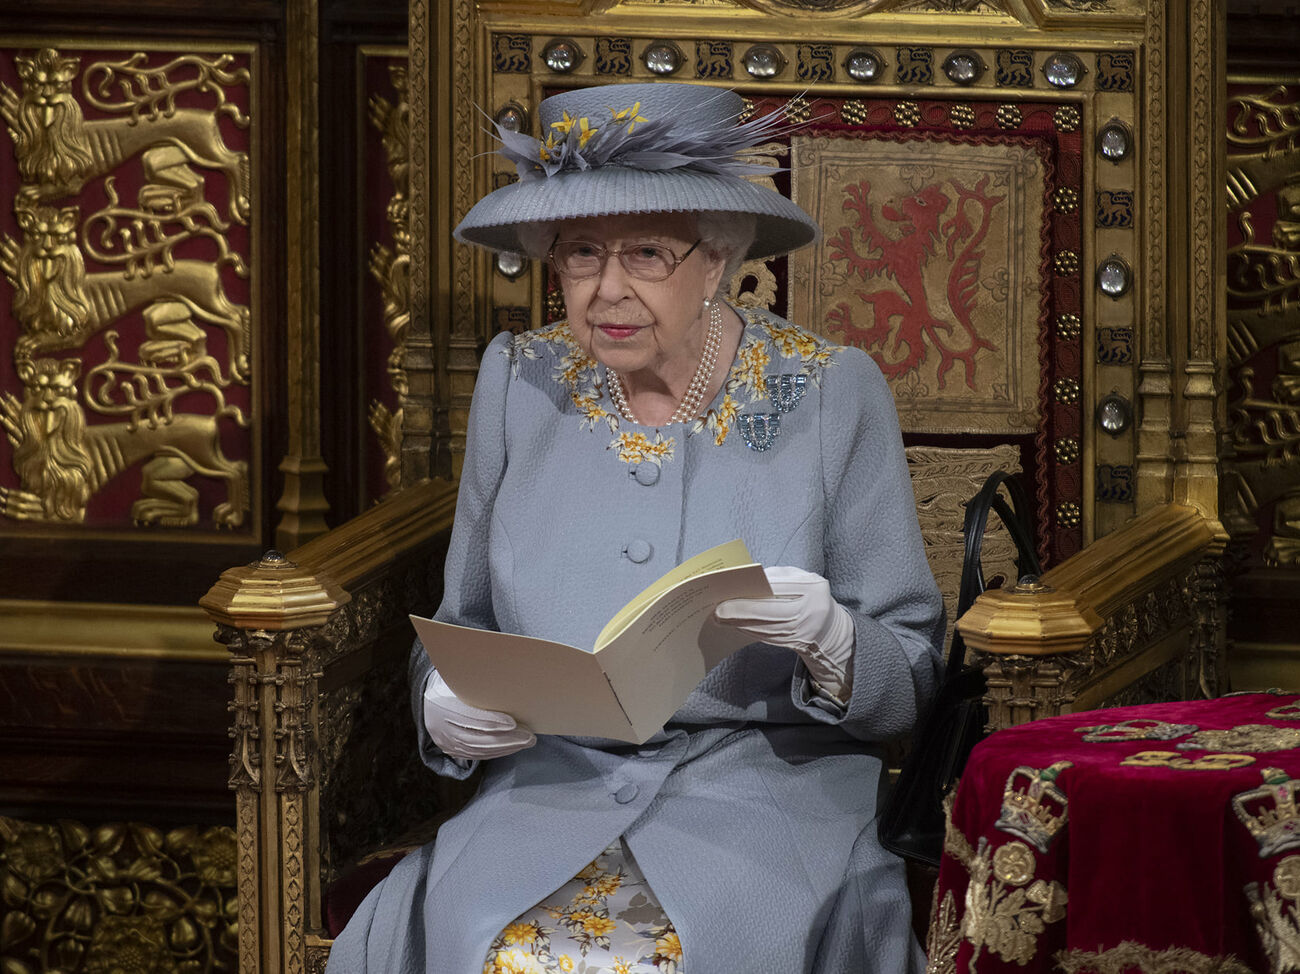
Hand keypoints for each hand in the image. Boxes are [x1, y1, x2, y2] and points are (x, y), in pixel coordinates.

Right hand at [422, 671, 535, 759]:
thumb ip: (480, 680)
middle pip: (476, 737)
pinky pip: (475, 755)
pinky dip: (496, 752)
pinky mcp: (450, 748)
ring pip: (477, 749)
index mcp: (440, 701)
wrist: (431, 694)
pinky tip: (512, 747)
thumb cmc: (455, 680)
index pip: (469, 716)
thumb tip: (512, 676)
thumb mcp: (463, 675)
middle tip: (529, 736)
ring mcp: (443, 739)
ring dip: (505, 748)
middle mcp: (438, 723)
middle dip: (506, 739)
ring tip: (526, 741)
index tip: (514, 722)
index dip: (492, 721)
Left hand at [713, 566, 854, 701]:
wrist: (828, 626)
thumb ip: (777, 577)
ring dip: (740, 623)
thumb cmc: (808, 594)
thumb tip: (746, 580)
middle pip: (771, 612)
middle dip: (742, 611)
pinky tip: (734, 626)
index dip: (755, 590)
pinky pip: (766, 637)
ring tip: (720, 618)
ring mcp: (803, 630)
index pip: (779, 588)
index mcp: (813, 588)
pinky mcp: (793, 643)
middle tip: (718, 610)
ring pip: (766, 628)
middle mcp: (810, 611)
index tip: (731, 590)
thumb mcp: (800, 578)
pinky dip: (748, 631)